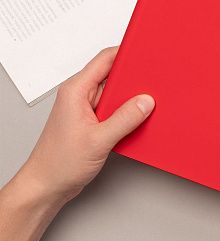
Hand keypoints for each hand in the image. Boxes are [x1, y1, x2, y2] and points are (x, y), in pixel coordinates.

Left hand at [21, 46, 154, 202]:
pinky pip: (114, 108)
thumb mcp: (98, 140)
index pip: (105, 59)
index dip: (126, 52)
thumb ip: (125, 119)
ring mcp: (86, 108)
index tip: (144, 53)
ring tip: (146, 104)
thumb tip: (145, 102)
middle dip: (133, 77)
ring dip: (130, 98)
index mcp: (76, 90)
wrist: (46, 187)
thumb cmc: (58, 163)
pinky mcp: (92, 121)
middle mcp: (80, 95)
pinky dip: (126, 112)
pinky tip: (136, 119)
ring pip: (115, 93)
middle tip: (151, 82)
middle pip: (112, 75)